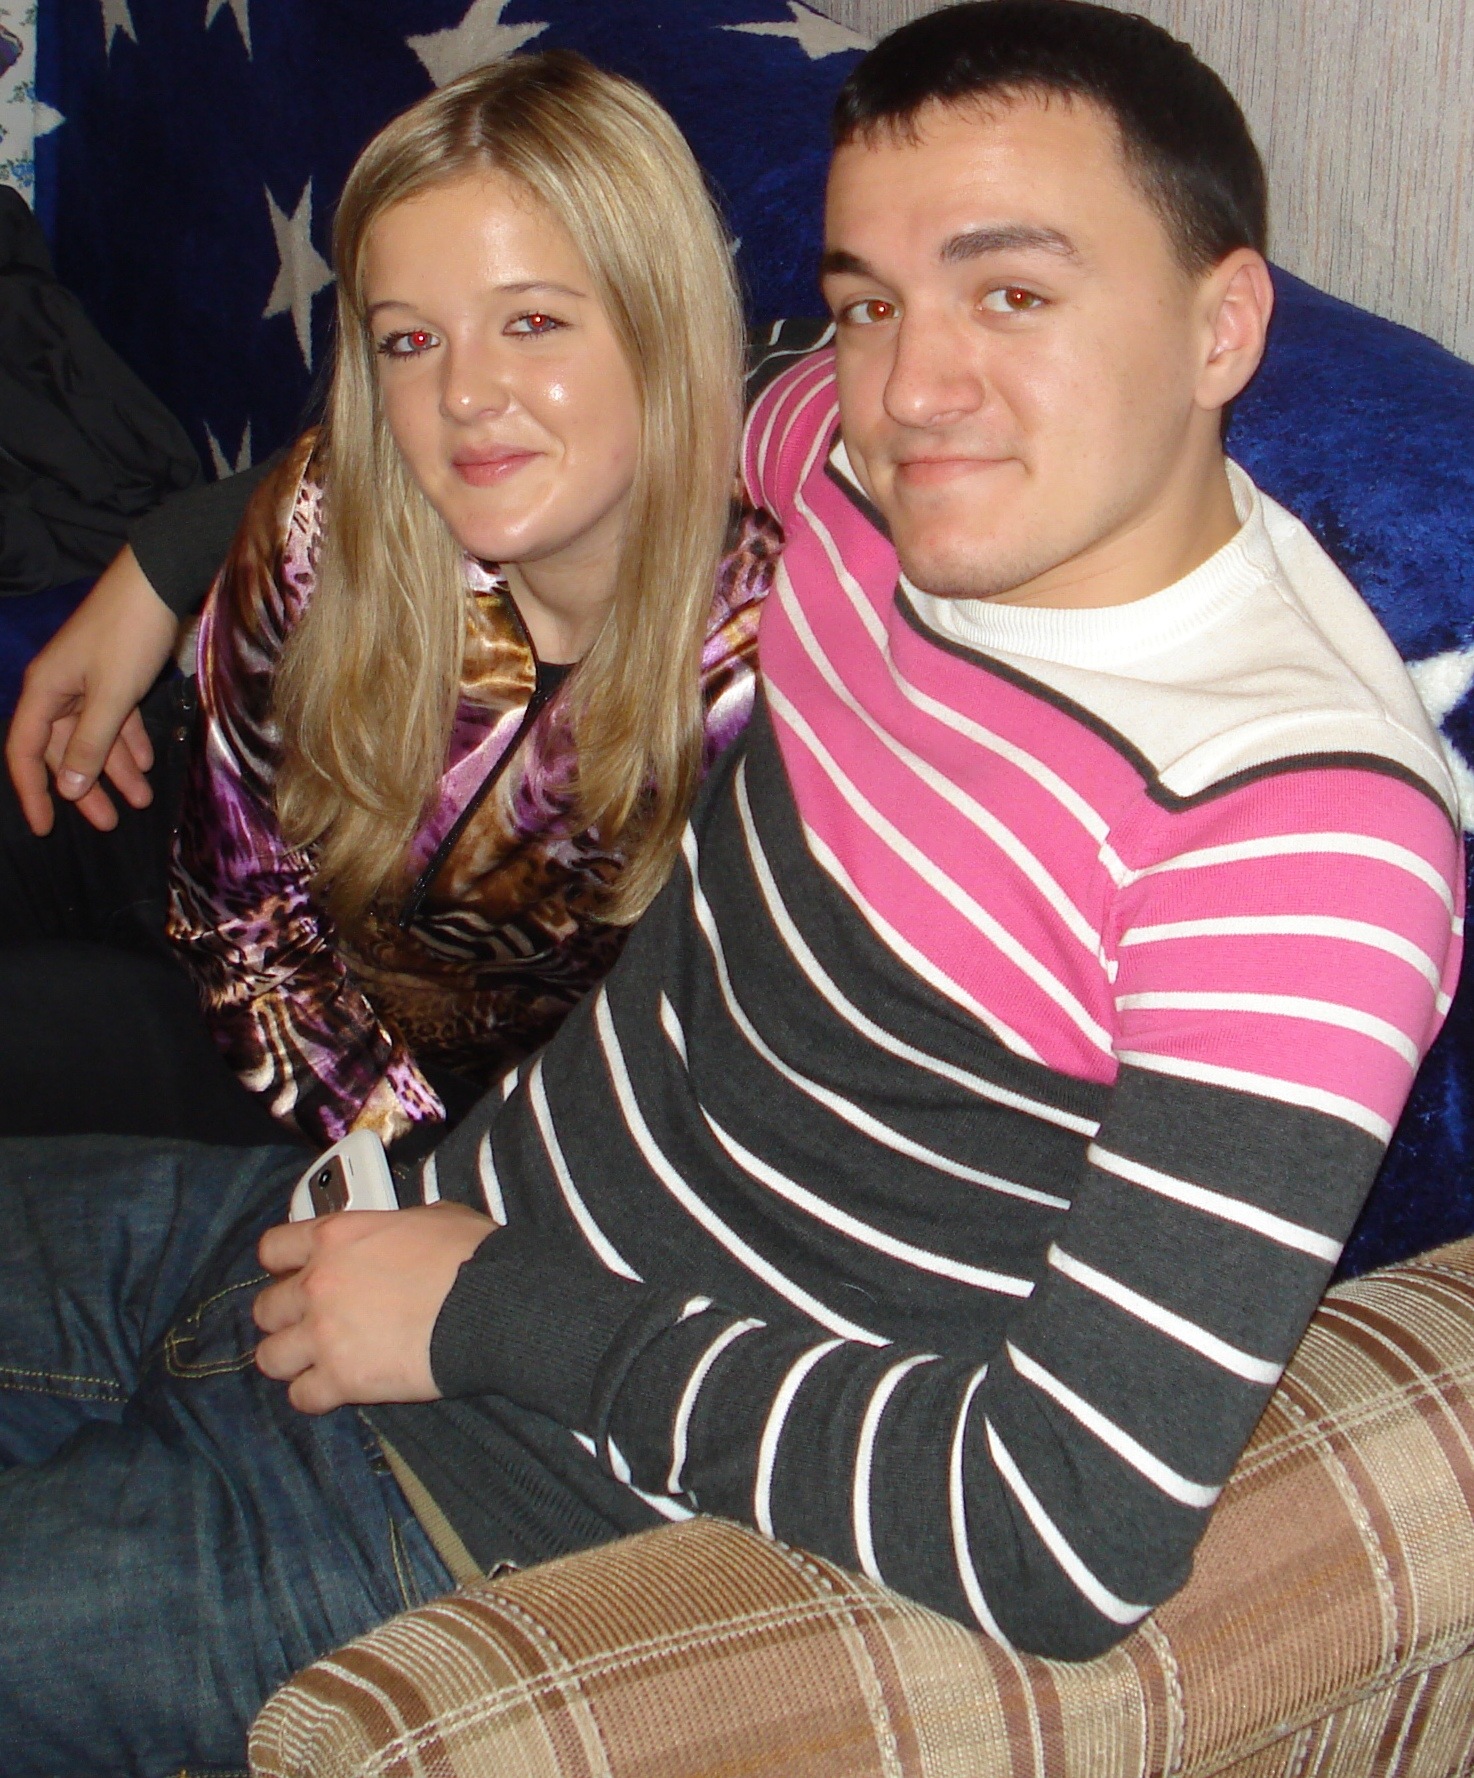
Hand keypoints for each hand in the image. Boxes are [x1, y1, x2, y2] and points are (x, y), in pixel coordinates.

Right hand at [5, 544, 179, 834]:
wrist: (157, 581)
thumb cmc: (127, 636)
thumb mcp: (111, 696)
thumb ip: (89, 743)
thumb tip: (67, 788)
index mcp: (43, 691)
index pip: (25, 752)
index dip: (33, 791)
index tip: (46, 827)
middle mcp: (58, 688)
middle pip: (63, 749)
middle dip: (86, 787)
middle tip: (110, 823)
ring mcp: (86, 681)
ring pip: (94, 736)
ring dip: (116, 768)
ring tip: (142, 800)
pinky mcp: (113, 674)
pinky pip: (115, 717)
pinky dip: (129, 741)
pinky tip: (147, 765)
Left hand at [253, 1203, 495, 1413]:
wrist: (491, 1306)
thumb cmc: (470, 1256)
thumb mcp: (432, 1217)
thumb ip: (397, 1226)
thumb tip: (403, 1235)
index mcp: (336, 1237)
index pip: (272, 1249)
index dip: (282, 1265)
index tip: (295, 1275)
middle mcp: (318, 1284)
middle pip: (265, 1309)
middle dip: (285, 1318)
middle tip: (312, 1324)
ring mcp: (324, 1334)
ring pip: (270, 1358)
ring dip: (291, 1361)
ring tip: (315, 1364)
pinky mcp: (341, 1380)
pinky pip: (301, 1398)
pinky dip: (315, 1397)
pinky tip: (336, 1391)